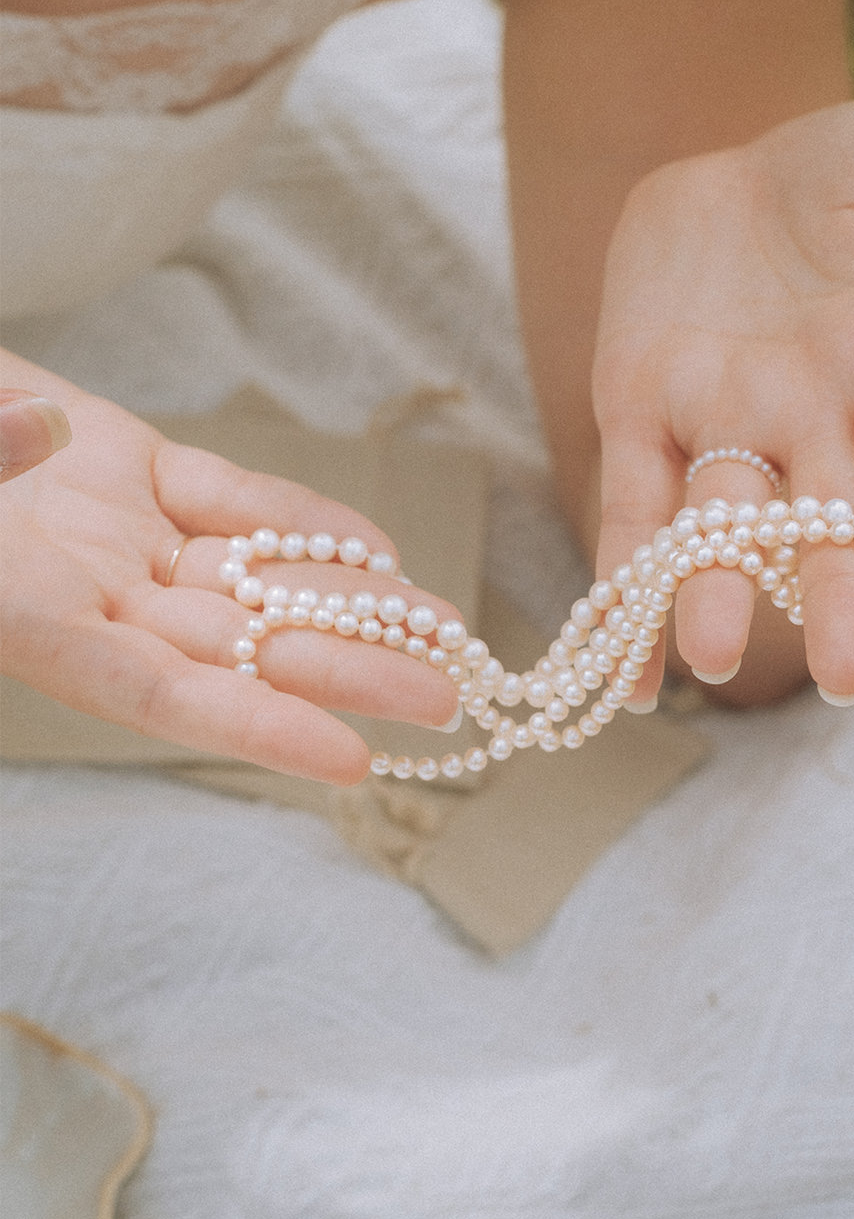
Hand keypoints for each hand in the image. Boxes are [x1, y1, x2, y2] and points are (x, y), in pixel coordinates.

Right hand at [0, 357, 459, 782]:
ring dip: (346, 602)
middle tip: (446, 701)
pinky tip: (374, 549)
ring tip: (440, 631)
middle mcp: (86, 594)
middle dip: (340, 672)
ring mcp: (118, 534)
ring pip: (249, 578)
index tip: (349, 762)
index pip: (155, 695)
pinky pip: (233, 498)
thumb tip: (35, 456)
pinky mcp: (139, 468)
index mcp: (26, 621)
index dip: (251, 730)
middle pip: (234, 646)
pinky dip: (300, 520)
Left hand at [593, 101, 853, 704]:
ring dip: (714, 597)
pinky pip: (629, 513)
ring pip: (721, 528)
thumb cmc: (841, 176)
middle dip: (835, 596)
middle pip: (827, 520)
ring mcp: (720, 424)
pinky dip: (624, 587)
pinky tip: (629, 678)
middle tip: (845, 678)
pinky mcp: (636, 416)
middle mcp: (809, 417)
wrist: (720, 159)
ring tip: (709, 660)